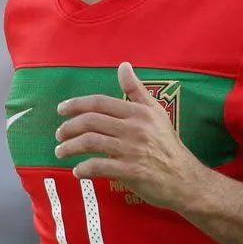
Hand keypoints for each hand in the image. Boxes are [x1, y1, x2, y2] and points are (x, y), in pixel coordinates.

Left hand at [54, 62, 205, 209]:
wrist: (184, 178)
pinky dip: (84, 168)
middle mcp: (134, 128)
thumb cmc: (167, 144)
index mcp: (138, 112)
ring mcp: (132, 150)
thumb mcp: (156, 112)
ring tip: (60, 152)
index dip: (77, 104)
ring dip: (70, 147)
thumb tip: (123, 65)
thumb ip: (136, 90)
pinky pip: (100, 166)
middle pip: (91, 121)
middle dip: (69, 127)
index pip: (100, 102)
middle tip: (58, 135)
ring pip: (91, 142)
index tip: (61, 110)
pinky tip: (78, 171)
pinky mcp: (130, 171)